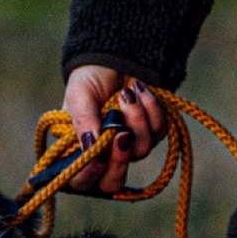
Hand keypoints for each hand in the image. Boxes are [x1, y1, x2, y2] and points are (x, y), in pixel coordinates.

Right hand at [62, 64, 166, 193]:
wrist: (118, 56)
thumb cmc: (91, 77)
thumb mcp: (79, 94)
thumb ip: (83, 120)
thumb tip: (90, 148)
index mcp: (78, 149)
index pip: (80, 179)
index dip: (88, 175)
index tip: (96, 156)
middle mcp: (104, 154)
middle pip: (113, 182)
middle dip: (119, 161)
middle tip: (122, 134)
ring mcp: (129, 145)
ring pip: (139, 152)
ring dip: (136, 120)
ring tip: (127, 92)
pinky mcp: (152, 133)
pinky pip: (158, 132)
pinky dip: (151, 109)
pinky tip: (141, 89)